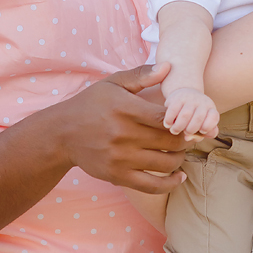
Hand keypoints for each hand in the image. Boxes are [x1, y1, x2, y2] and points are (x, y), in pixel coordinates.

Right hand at [57, 62, 188, 193]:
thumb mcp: (113, 83)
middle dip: (186, 140)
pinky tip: (179, 177)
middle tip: (190, 135)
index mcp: (125, 109)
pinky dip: (171, 183)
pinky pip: (152, 186)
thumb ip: (142, 75)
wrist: (62, 133)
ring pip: (165, 163)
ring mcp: (120, 158)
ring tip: (181, 151)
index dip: (183, 121)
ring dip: (180, 158)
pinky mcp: (117, 176)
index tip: (189, 119)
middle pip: (169, 141)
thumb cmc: (92, 104)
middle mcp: (123, 134)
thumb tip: (169, 67)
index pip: (166, 118)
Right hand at [163, 86, 219, 138]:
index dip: (208, 127)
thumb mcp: (201, 123)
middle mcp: (202, 102)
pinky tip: (168, 124)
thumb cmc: (194, 115)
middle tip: (185, 132)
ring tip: (175, 131)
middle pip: (198, 119)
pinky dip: (169, 120)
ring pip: (185, 115)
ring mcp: (189, 98)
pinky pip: (172, 111)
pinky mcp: (177, 97)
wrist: (185, 93)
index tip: (201, 131)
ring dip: (178, 127)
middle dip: (190, 130)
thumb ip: (199, 135)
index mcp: (210, 109)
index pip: (213, 118)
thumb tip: (188, 138)